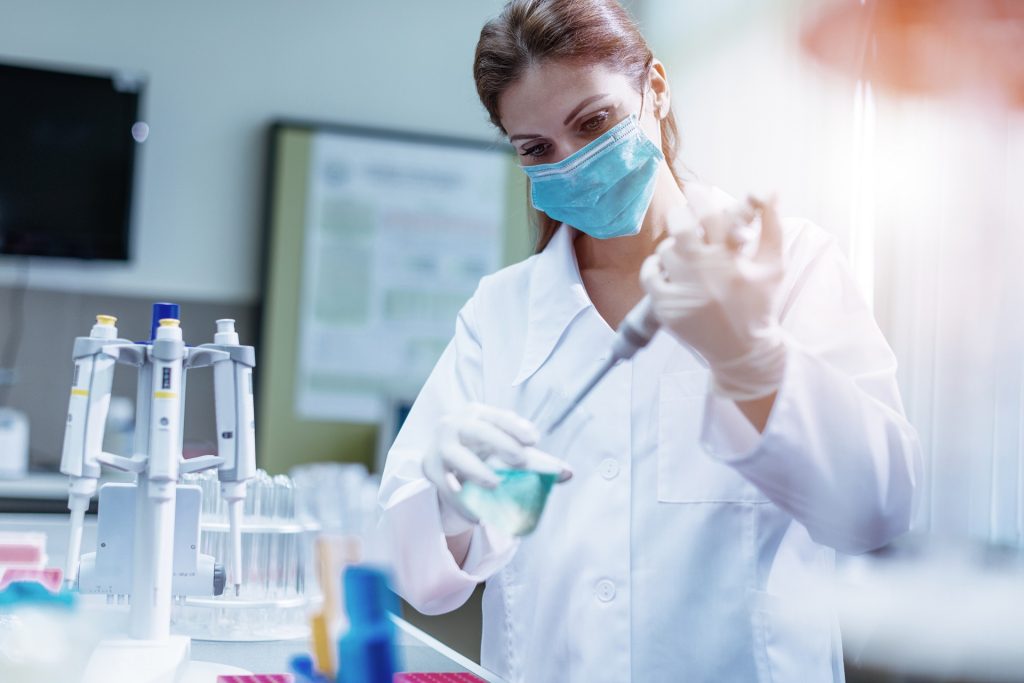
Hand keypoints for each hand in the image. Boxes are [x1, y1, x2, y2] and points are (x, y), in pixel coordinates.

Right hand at [423, 403, 570, 534]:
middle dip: (499, 442)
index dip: (515, 426)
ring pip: (456, 456)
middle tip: (521, 460)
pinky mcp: (430, 469)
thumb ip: (537, 462)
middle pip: (476, 430)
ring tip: (495, 484)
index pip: (497, 416)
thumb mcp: (508, 452)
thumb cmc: (483, 452)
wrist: (447, 466)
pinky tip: (475, 515)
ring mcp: (440, 447)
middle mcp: (455, 425)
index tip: (535, 439)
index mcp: (477, 413)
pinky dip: (460, 501)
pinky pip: (445, 486)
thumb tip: (568, 473)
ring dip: (476, 470)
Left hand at [640, 192, 786, 400]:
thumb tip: (769, 190)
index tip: (696, 189)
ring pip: (665, 250)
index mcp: (732, 260)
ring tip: (684, 252)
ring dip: (673, 245)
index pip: (712, 215)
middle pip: (681, 227)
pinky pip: (650, 274)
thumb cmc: (759, 304)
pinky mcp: (667, 308)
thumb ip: (772, 225)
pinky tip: (668, 269)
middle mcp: (706, 273)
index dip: (702, 197)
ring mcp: (684, 291)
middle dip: (681, 215)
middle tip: (684, 216)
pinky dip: (655, 266)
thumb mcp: (773, 265)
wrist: (742, 351)